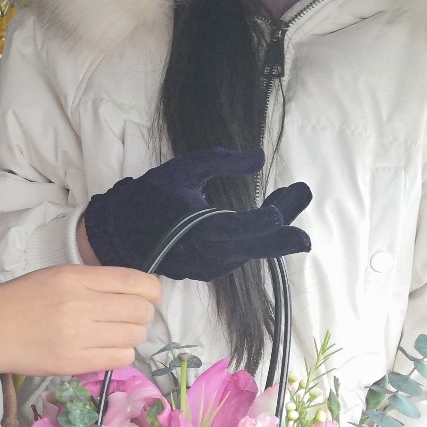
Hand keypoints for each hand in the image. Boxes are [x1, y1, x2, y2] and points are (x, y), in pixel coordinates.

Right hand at [0, 265, 161, 377]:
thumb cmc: (21, 300)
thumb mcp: (56, 276)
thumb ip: (93, 281)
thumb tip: (135, 291)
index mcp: (75, 277)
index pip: (135, 282)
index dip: (151, 290)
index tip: (149, 296)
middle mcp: (81, 305)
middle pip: (141, 311)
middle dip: (141, 314)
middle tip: (127, 317)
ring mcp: (78, 336)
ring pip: (135, 336)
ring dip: (131, 335)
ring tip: (112, 334)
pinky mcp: (75, 363)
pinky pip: (121, 358)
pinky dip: (120, 353)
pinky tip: (105, 349)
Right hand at [80, 147, 311, 278]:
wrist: (119, 233)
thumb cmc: (149, 199)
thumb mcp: (182, 170)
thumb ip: (220, 162)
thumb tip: (258, 157)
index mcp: (200, 233)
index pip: (242, 230)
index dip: (267, 221)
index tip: (288, 205)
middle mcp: (208, 257)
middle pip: (255, 248)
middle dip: (282, 235)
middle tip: (307, 228)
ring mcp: (209, 267)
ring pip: (250, 250)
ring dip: (274, 228)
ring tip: (290, 195)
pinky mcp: (208, 269)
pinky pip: (240, 254)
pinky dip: (256, 236)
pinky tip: (270, 215)